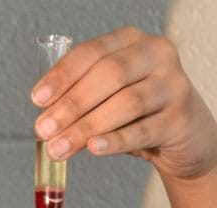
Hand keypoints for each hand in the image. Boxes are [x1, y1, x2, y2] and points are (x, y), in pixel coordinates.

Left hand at [31, 27, 216, 179]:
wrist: (185, 134)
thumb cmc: (142, 112)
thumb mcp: (114, 95)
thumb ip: (87, 97)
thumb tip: (49, 115)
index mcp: (134, 43)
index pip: (92, 53)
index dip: (62, 76)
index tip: (38, 100)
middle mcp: (157, 56)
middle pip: (109, 75)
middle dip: (71, 105)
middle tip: (44, 130)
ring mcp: (174, 86)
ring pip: (125, 103)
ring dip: (86, 127)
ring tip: (60, 147)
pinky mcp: (181, 119)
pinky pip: (143, 131)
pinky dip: (115, 140)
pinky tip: (94, 148)